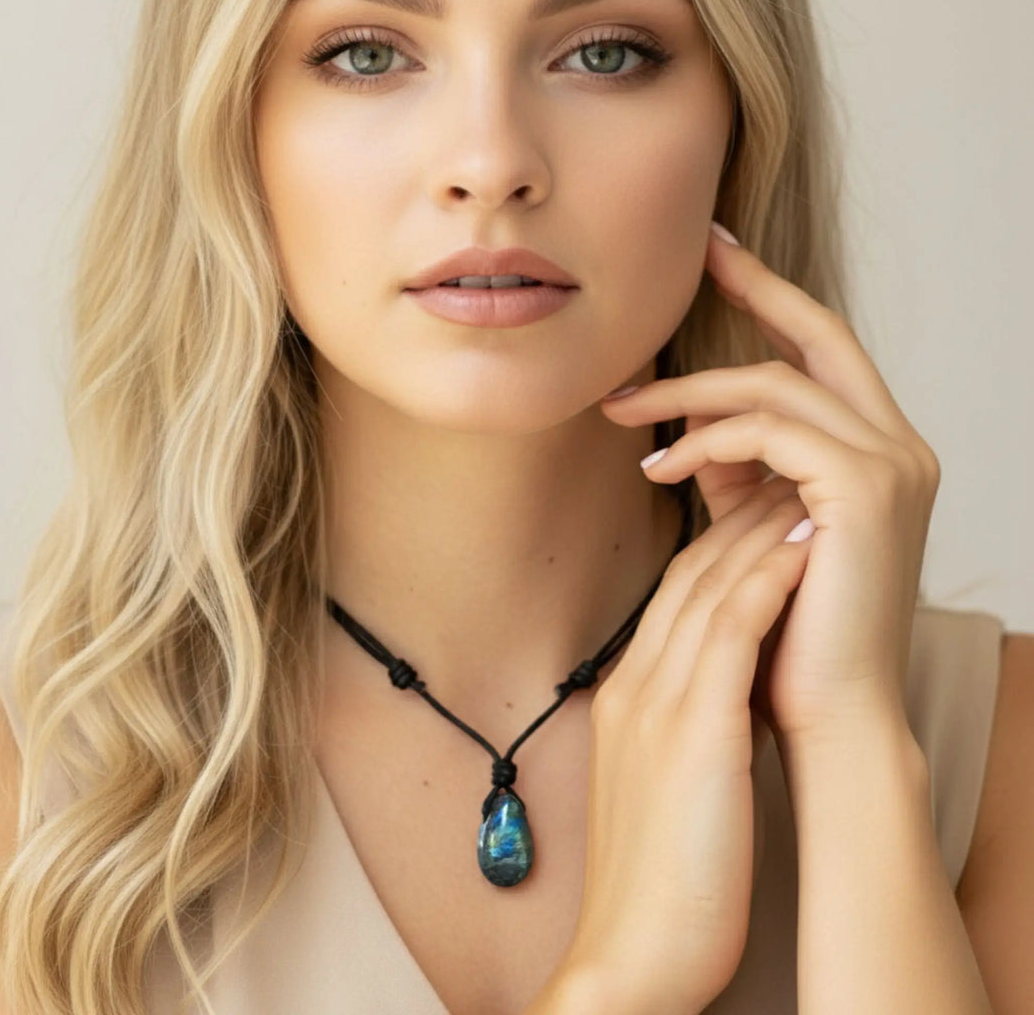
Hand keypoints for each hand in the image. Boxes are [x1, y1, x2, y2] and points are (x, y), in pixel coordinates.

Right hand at [561, 474, 812, 1014]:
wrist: (631, 953)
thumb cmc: (658, 876)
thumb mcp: (657, 777)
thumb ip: (678, 717)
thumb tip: (722, 681)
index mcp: (625, 694)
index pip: (674, 593)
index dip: (720, 540)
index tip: (762, 509)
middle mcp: (635, 684)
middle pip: (688, 574)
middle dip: (738, 515)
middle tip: (785, 474)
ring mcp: (656, 705)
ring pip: (708, 589)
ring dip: (758, 531)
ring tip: (803, 487)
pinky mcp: (691, 734)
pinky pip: (729, 636)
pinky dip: (764, 581)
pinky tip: (799, 545)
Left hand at [601, 222, 940, 747]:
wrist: (829, 714)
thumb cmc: (790, 629)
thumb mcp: (756, 525)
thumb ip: (736, 466)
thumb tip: (689, 416)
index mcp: (878, 451)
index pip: (825, 354)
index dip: (773, 300)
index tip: (720, 258)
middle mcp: (899, 446)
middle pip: (821, 336)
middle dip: (756, 288)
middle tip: (696, 251)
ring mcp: (891, 464)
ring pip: (780, 383)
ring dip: (692, 391)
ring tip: (624, 413)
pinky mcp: (864, 489)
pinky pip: (771, 430)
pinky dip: (708, 438)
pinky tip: (660, 463)